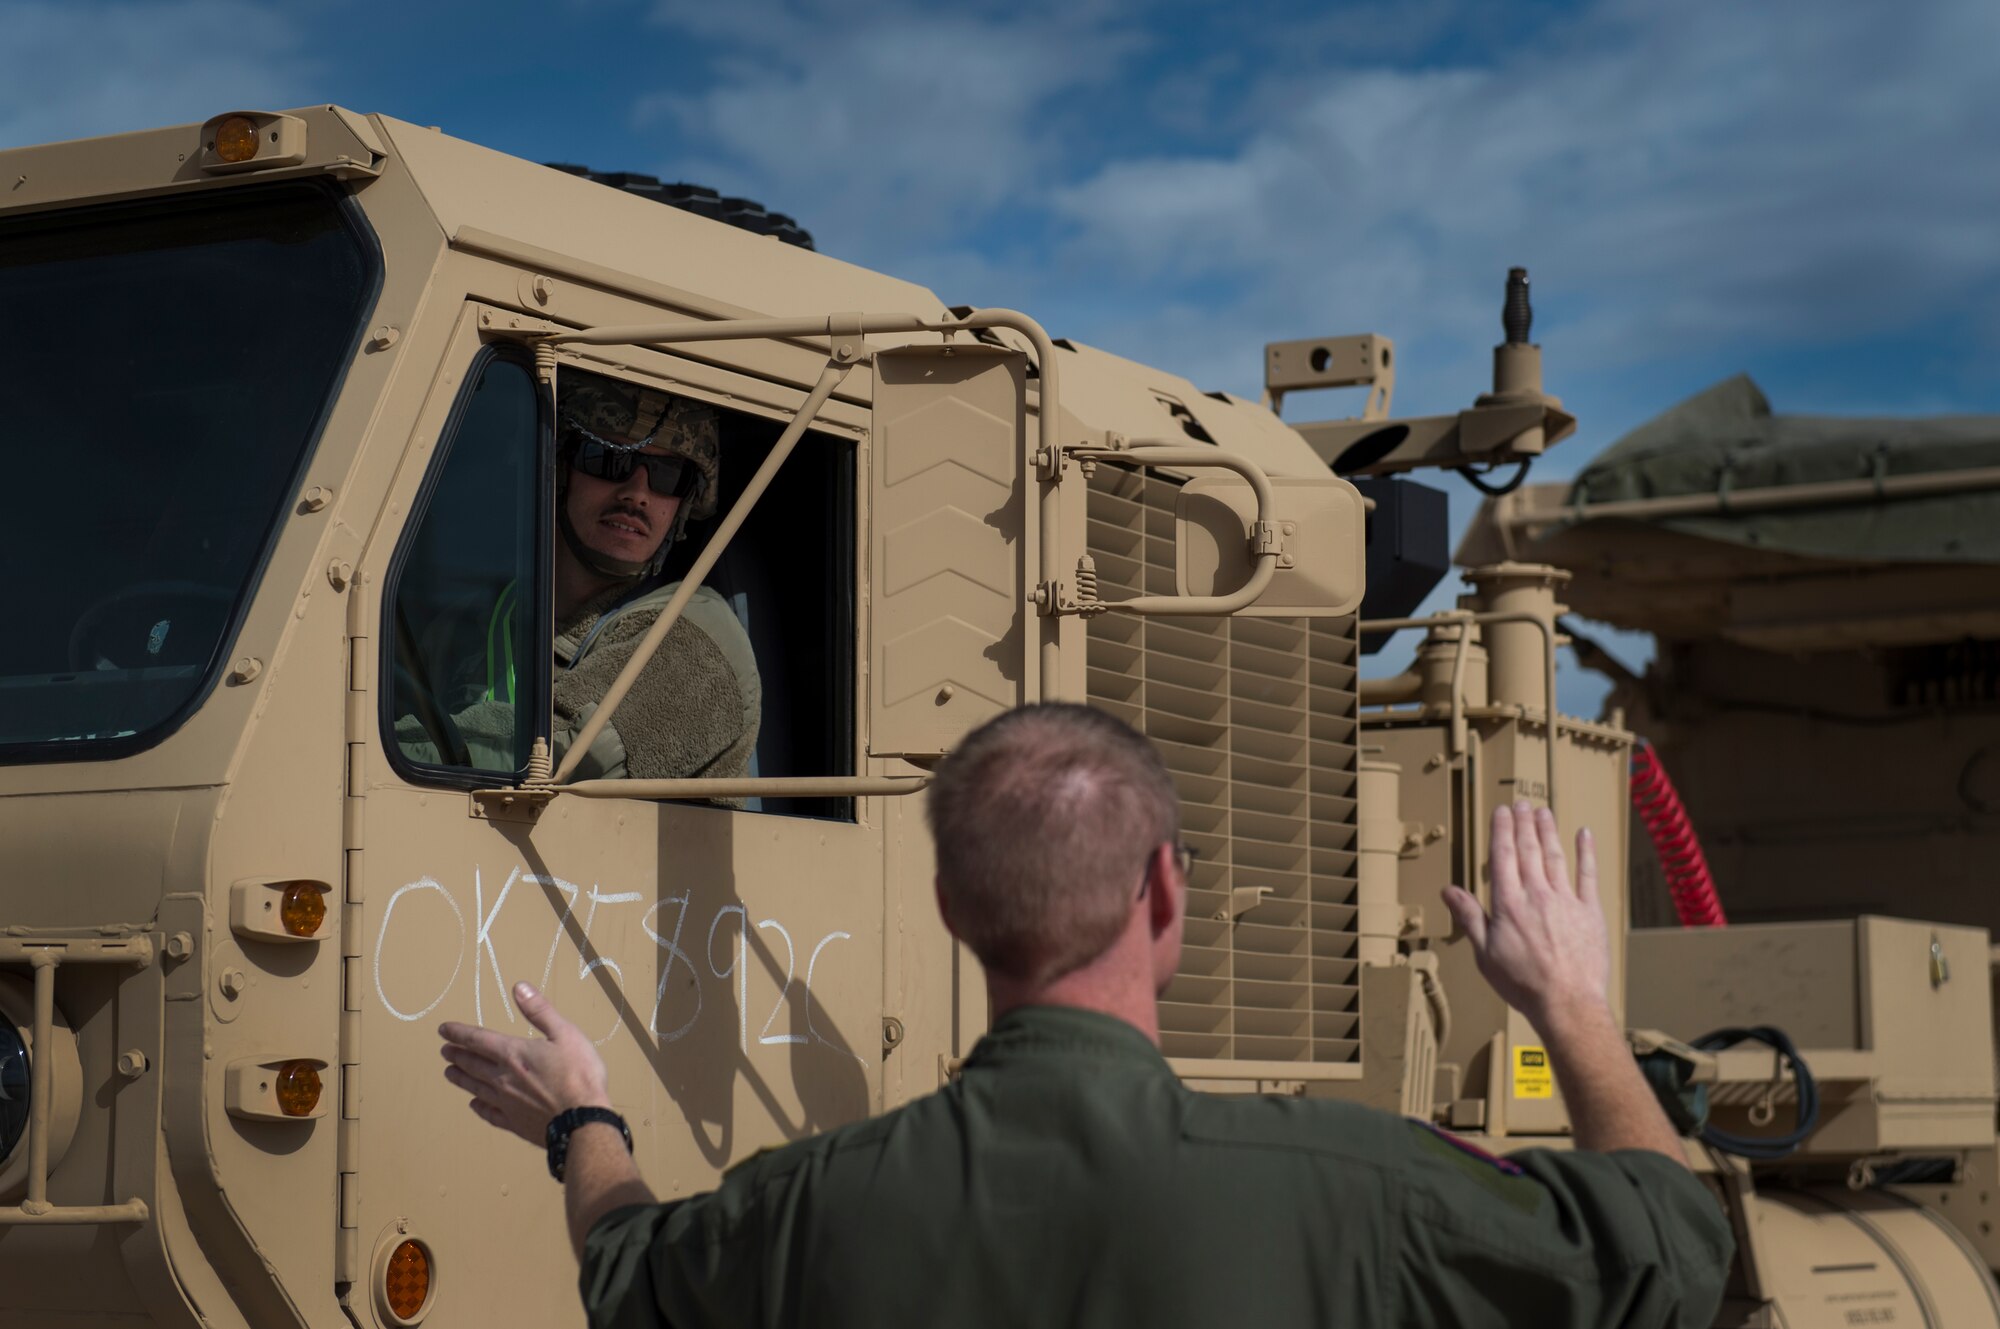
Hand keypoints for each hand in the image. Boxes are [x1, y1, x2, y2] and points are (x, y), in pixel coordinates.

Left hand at [439, 982, 611, 1146]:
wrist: (582, 1121)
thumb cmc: (578, 1074)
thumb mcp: (565, 1034)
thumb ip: (540, 1011)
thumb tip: (518, 987)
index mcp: (513, 1054)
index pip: (478, 1040)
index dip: (459, 1033)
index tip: (443, 1030)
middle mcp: (503, 1078)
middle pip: (473, 1064)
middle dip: (457, 1055)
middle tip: (444, 1051)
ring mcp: (506, 1103)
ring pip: (476, 1088)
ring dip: (461, 1078)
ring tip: (449, 1073)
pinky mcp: (514, 1123)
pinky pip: (489, 1114)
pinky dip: (479, 1108)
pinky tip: (474, 1105)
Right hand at [1441, 801, 1609, 1035]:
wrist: (1567, 1002)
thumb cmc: (1523, 984)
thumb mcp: (1485, 953)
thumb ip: (1469, 916)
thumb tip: (1449, 891)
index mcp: (1508, 904)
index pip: (1503, 856)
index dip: (1502, 831)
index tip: (1501, 812)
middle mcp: (1537, 895)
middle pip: (1529, 850)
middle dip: (1523, 823)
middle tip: (1521, 804)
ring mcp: (1566, 901)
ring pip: (1555, 856)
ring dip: (1548, 831)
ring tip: (1543, 812)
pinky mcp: (1590, 912)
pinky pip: (1588, 875)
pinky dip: (1586, 853)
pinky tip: (1584, 834)